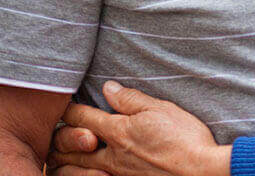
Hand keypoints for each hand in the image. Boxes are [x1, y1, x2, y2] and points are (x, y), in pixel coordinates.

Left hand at [47, 81, 229, 175]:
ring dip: (65, 161)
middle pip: (69, 148)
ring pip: (76, 169)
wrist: (200, 172)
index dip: (69, 109)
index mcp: (117, 131)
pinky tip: (89, 171)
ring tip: (61, 155)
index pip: (80, 117)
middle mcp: (110, 155)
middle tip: (54, 133)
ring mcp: (116, 173)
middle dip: (58, 139)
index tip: (63, 104)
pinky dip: (83, 175)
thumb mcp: (161, 109)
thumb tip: (108, 88)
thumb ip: (131, 99)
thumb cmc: (184, 139)